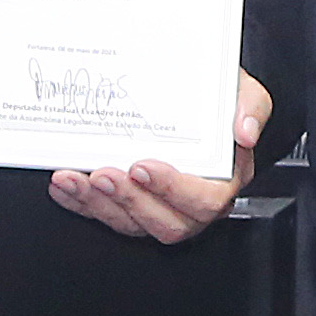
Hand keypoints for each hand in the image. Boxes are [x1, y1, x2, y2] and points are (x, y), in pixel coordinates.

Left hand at [52, 71, 266, 243]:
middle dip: (129, 201)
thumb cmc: (221, 101)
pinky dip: (80, 203)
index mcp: (224, 181)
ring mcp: (158, 207)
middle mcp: (191, 203)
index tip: (144, 166)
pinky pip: (105, 215)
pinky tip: (64, 187)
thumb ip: (251, 107)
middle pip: (164, 222)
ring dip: (99, 204)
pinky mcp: (130, 207)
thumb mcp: (245, 92)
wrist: (198, 98)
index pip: (205, 200)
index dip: (172, 189)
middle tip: (103, 174)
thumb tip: (244, 131)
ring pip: (130, 223)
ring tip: (74, 178)